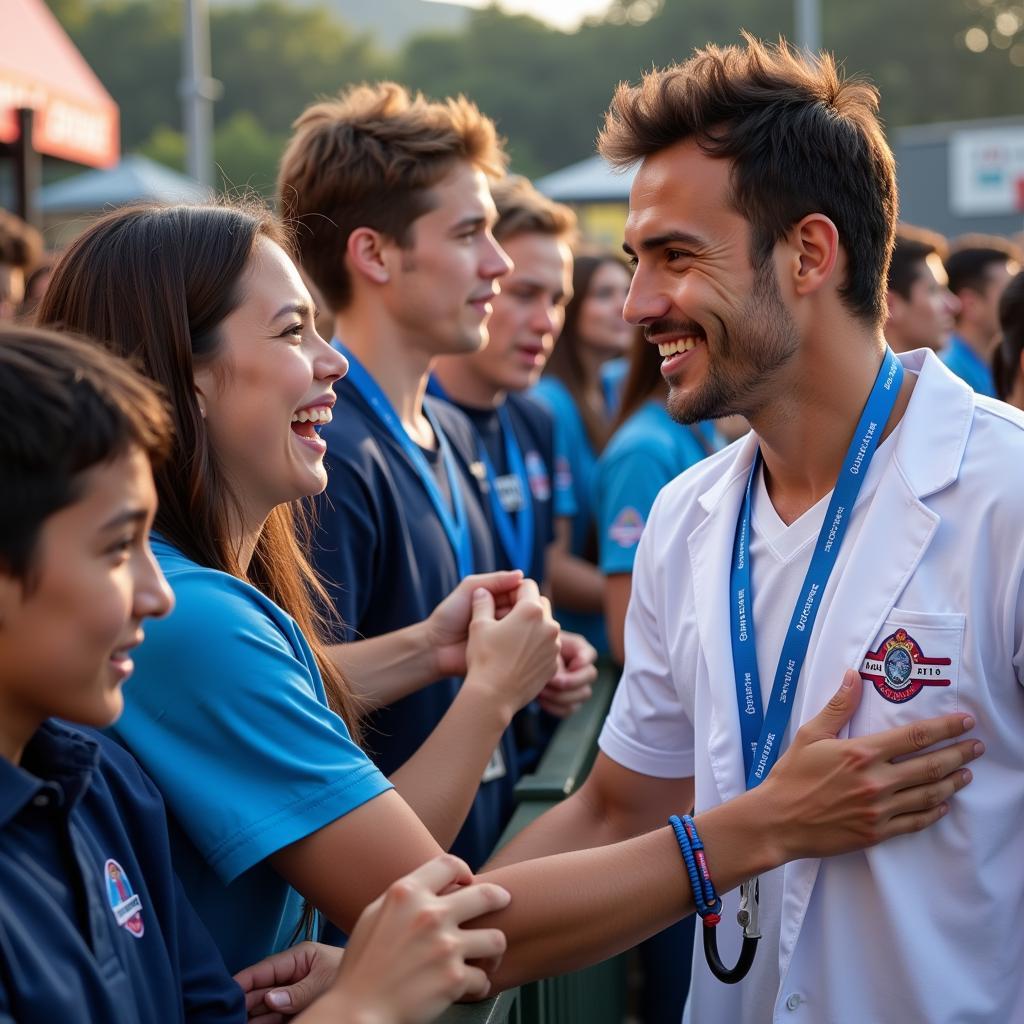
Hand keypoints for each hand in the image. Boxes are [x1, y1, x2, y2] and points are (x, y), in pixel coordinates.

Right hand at [234, 942, 343, 1022]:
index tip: (227, 992)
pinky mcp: (299, 1006)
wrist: (374, 985)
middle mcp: (294, 974)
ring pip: (267, 1005)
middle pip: (262, 989)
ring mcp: (295, 991)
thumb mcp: (323, 980)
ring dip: (255, 1015)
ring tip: (239, 1022)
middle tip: (230, 1014)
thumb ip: (297, 992)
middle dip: (246, 1001)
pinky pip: (278, 1015)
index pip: (265, 969)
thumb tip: (269, 1000)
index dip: (245, 980)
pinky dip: (267, 1021)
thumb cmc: (350, 973)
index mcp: (299, 957)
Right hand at [335, 855, 509, 1023]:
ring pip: (496, 939)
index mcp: (407, 893)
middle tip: (504, 901)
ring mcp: (445, 947)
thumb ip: (405, 897)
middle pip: (486, 895)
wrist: (357, 1011)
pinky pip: (483, 979)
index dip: (463, 870)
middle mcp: (430, 914)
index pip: (449, 864)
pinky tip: (469, 987)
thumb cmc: (362, 965)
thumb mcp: (374, 914)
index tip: (468, 880)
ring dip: (493, 949)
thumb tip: (430, 887)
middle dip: (499, 898)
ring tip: (488, 955)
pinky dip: (478, 985)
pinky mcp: (454, 979)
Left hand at [427, 571, 523, 677]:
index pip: (520, 590)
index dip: (522, 593)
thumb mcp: (470, 589)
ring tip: (501, 628)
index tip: (518, 598)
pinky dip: (515, 640)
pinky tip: (506, 639)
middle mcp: (503, 614)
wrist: (436, 646)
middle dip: (520, 610)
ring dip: (517, 625)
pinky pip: (517, 643)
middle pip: (524, 608)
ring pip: (523, 625)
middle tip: (506, 614)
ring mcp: (505, 633)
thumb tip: (521, 574)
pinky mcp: (505, 650)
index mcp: (497, 597)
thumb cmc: (449, 616)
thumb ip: (494, 580)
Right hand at [464, 580, 560, 719]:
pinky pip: (548, 647)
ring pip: (546, 626)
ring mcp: (554, 646)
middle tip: (508, 617)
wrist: (493, 695)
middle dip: (526, 606)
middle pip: (540, 604)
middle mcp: (549, 625)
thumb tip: (482, 591)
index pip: (527, 585)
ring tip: (513, 639)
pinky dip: (537, 647)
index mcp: (531, 610)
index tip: (503, 598)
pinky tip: (519, 657)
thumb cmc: (484, 658)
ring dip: (533, 627)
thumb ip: (482, 602)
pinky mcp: (553, 664)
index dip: (514, 589)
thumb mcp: (478, 625)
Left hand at [537, 631, 596, 717]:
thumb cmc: (530, 647)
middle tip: (550, 681)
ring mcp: (578, 686)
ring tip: (541, 690)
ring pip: (583, 695)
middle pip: (591, 675)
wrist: (520, 663)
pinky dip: (554, 706)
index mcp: (578, 649)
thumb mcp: (540, 642)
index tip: (562, 663)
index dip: (580, 661)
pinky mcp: (568, 702)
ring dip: (561, 694)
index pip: (590, 654)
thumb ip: (550, 650)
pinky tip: (540, 699)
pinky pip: (569, 709)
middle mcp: (582, 668)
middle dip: (571, 680)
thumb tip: (556, 670)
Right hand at [761, 670, 980, 860]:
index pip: (914, 736)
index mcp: (861, 753)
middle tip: (977, 746)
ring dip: (952, 782)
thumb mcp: (810, 734)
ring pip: (928, 795)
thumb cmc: (791, 775)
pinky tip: (943, 805)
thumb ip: (838, 706)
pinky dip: (934, 812)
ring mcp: (879, 810)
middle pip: (930, 766)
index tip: (965, 722)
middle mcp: (876, 782)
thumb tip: (853, 676)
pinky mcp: (876, 832)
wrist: (778, 821)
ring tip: (967, 773)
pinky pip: (915, 822)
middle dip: (959, 754)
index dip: (945, 728)